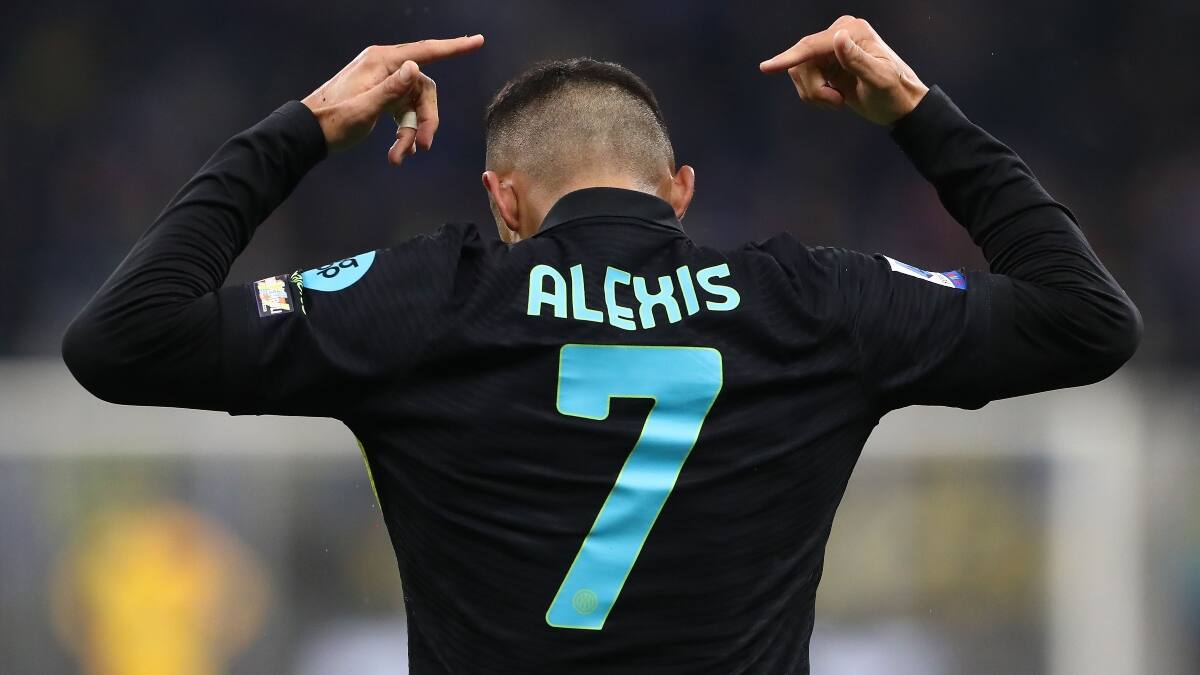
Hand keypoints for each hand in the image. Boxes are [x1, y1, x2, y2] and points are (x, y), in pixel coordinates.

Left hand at [302, 35, 484, 164]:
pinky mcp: (381, 99)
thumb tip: (416, 67)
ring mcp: (384, 84)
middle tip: (425, 145)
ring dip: (412, 134)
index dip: (453, 48)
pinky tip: (398, 153)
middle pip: (424, 90)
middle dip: (427, 119)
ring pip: (415, 107)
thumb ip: (391, 88)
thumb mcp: (364, 107)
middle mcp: (386, 68)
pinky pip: (404, 114)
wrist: (309, 135)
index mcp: (381, 62)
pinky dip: (404, 134)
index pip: (425, 51)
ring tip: (399, 156)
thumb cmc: (333, 120)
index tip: (477, 42)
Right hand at [760, 16, 927, 125]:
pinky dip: (814, 96)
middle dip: (813, 88)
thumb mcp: (879, 79)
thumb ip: (857, 59)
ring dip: (814, 94)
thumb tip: (837, 37)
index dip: (788, 58)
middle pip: (802, 60)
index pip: (813, 45)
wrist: (899, 106)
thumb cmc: (894, 93)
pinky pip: (803, 79)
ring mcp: (831, 50)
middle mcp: (839, 35)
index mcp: (853, 32)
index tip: (766, 68)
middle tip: (836, 104)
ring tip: (837, 103)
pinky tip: (835, 99)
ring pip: (799, 72)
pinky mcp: (826, 64)